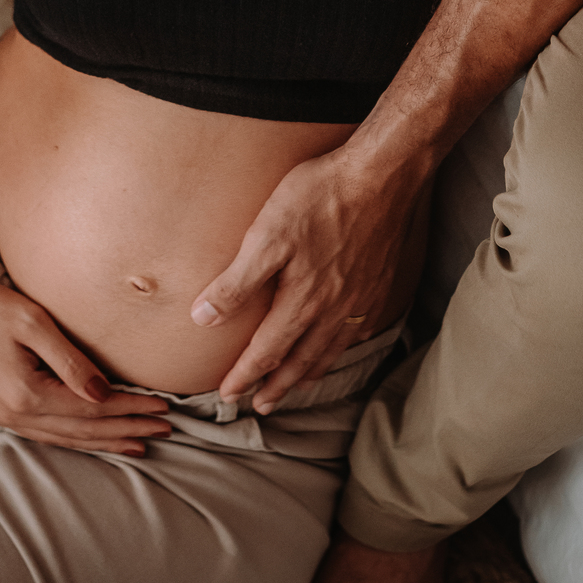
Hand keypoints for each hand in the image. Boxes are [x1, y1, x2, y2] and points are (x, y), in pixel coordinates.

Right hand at [0, 216, 170, 452]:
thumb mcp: (34, 322)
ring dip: (105, 440)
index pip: (91, 409)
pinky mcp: (1, 411)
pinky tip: (95, 437)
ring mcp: (4, 417)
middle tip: (164, 428)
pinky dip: (78, 437)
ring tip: (138, 442)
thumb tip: (103, 394)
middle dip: (125, 430)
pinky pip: (49, 433)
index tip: (162, 406)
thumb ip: (70, 361)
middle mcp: (14, 415)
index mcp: (24, 394)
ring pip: (66, 438)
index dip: (129, 409)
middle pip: (82, 431)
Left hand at [190, 141, 420, 409]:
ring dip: (308, 373)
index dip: (244, 376)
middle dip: (276, 386)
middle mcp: (332, 311)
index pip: (266, 352)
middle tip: (261, 406)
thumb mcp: (265, 236)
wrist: (380, 177)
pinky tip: (340, 343)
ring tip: (296, 386)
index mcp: (301, 302)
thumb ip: (236, 283)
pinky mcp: (377, 284)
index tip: (228, 394)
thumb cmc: (318, 198)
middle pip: (299, 361)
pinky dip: (342, 348)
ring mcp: (359, 300)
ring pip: (330, 350)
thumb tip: (203, 319)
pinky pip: (357, 331)